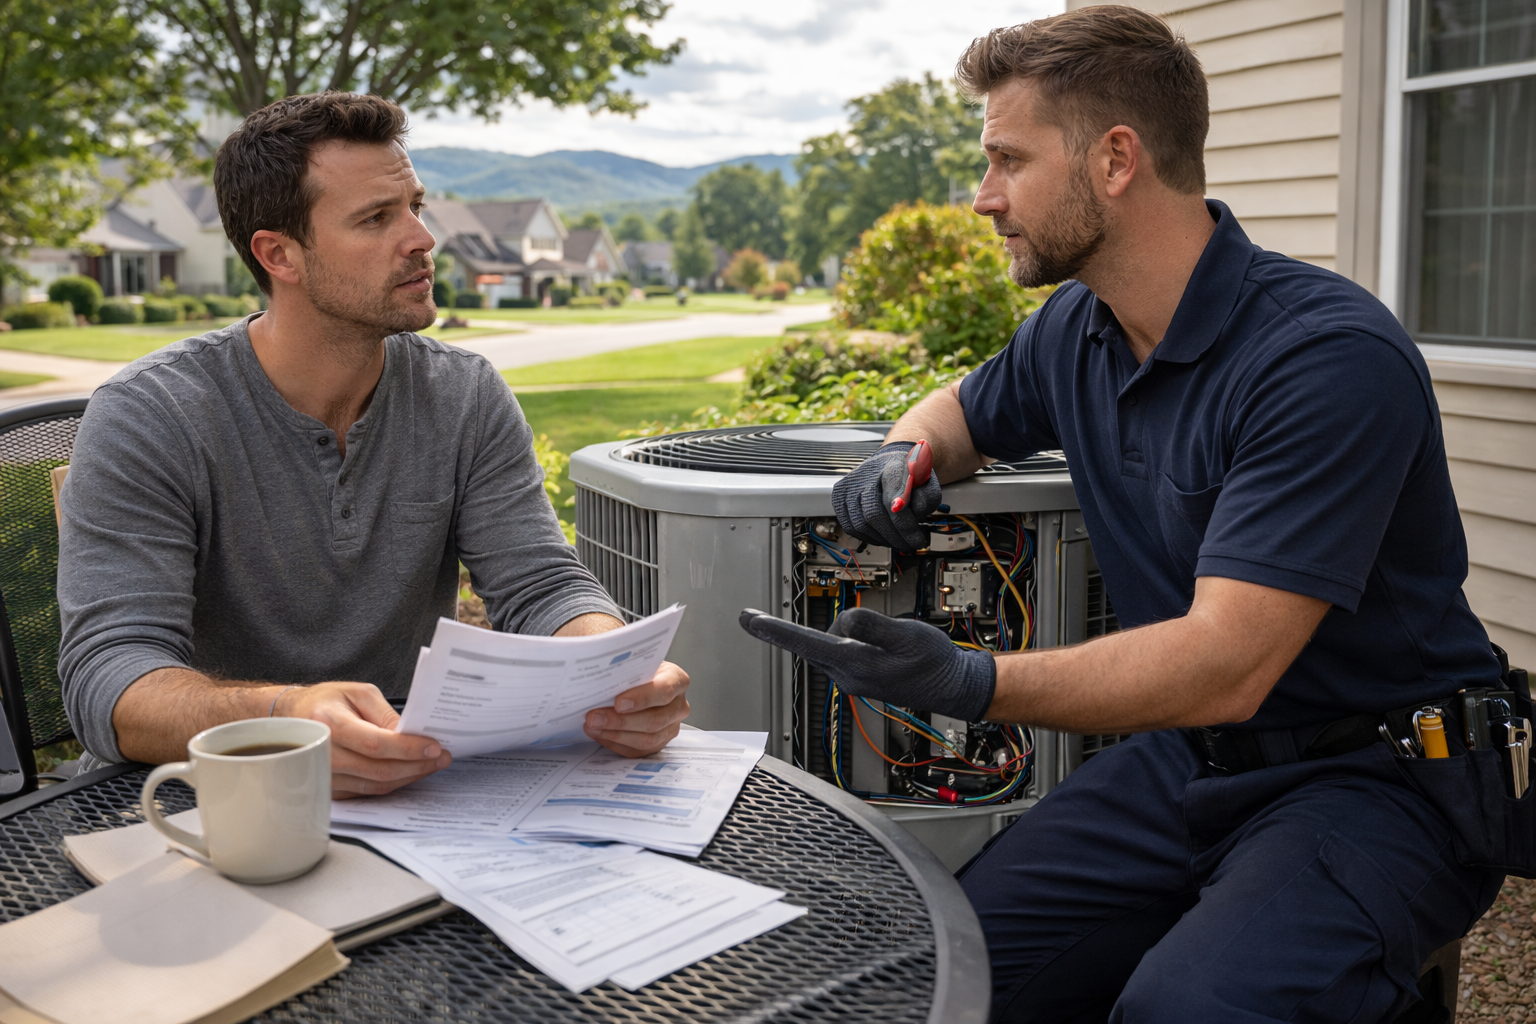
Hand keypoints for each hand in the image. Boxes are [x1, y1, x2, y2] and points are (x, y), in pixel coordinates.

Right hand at [279, 682, 451, 798]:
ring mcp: (323, 776)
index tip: (434, 747)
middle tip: (442, 758)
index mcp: (329, 723)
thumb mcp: (360, 693)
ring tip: (432, 765)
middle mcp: (323, 754)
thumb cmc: (328, 701)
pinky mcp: (329, 788)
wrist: (293, 718)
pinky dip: (392, 784)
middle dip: (416, 766)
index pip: (375, 744)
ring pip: (375, 786)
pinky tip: (409, 773)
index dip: (408, 749)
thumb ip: (386, 715)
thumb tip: (412, 735)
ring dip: (408, 777)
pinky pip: (367, 792)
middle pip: (378, 770)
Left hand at [583, 660, 689, 756]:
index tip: (617, 702)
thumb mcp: (633, 660)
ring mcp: (671, 727)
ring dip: (615, 734)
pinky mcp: (659, 743)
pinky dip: (616, 744)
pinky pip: (638, 751)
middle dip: (620, 721)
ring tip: (592, 726)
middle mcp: (679, 705)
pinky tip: (599, 734)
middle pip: (654, 720)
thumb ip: (622, 663)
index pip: (664, 690)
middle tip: (593, 717)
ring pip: (646, 739)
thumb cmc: (636, 670)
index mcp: (677, 679)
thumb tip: (595, 663)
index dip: (642, 698)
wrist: (639, 681)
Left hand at [739, 607, 995, 720]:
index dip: (773, 629)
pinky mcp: (859, 676)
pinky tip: (871, 640)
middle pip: (808, 645)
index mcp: (854, 666)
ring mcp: (852, 679)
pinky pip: (839, 652)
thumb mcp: (907, 636)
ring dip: (835, 633)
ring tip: (879, 631)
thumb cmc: (933, 662)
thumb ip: (874, 627)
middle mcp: (847, 677)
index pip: (804, 643)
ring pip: (826, 646)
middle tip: (750, 618)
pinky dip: (845, 640)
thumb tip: (845, 621)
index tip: (748, 620)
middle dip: (784, 631)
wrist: (953, 686)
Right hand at [831, 441, 941, 551]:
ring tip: (898, 541)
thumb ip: (927, 497)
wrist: (890, 463)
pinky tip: (881, 536)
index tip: (912, 529)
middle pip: (874, 513)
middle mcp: (866, 473)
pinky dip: (867, 537)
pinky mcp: (839, 497)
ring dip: (883, 540)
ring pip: (861, 524)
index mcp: (893, 465)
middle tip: (911, 544)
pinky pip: (850, 527)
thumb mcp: (928, 483)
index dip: (899, 509)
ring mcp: (849, 485)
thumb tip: (915, 511)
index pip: (893, 486)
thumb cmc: (909, 476)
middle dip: (896, 536)